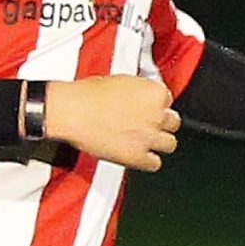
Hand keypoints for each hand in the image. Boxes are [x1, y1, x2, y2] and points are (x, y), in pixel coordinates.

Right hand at [45, 74, 179, 171]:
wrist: (71, 111)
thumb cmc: (87, 95)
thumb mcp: (121, 81)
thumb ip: (138, 91)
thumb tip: (140, 97)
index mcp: (155, 93)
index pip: (167, 101)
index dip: (155, 106)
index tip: (146, 109)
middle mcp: (156, 115)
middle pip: (173, 123)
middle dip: (161, 124)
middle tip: (147, 125)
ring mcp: (148, 137)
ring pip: (169, 144)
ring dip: (158, 143)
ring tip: (145, 142)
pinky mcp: (137, 156)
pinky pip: (154, 163)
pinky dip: (147, 161)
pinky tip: (138, 156)